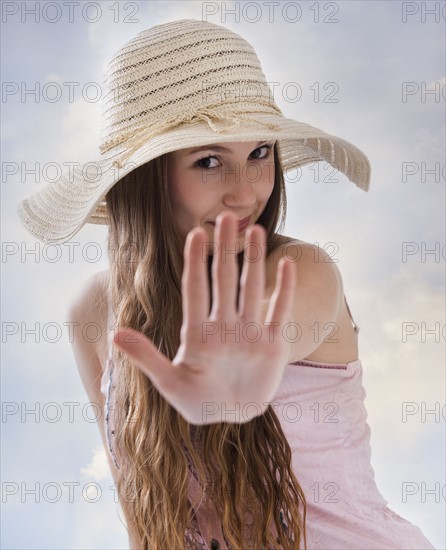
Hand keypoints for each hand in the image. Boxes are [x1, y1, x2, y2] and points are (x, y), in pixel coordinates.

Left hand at [112, 210, 295, 424]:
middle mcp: (224, 326)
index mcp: (198, 334)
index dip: (195, 262)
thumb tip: (113, 334)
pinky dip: (284, 290)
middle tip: (227, 216)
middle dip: (225, 249)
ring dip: (255, 260)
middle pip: (225, 280)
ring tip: (257, 230)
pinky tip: (286, 264)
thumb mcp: (169, 382)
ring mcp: (249, 333)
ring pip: (253, 289)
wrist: (231, 416)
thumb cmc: (196, 401)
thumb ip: (145, 358)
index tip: (195, 233)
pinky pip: (279, 312)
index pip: (195, 289)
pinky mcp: (272, 345)